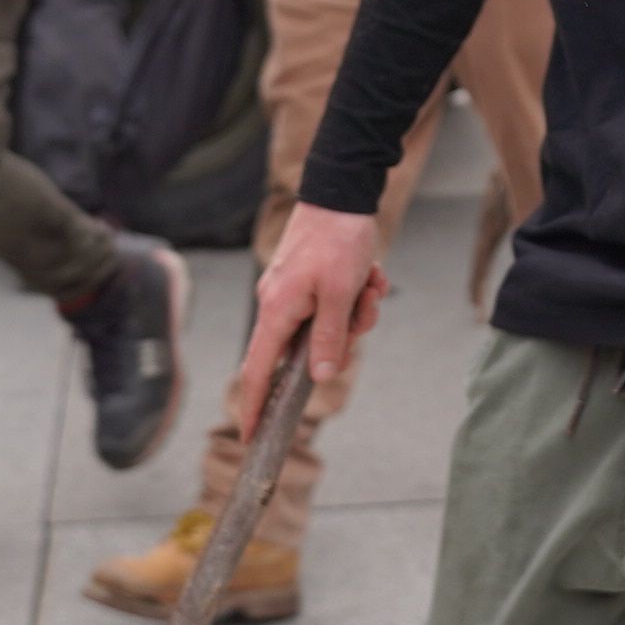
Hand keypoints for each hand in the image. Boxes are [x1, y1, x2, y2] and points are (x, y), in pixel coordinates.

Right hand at [230, 204, 388, 435]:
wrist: (342, 189)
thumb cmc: (338, 239)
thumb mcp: (341, 294)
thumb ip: (329, 339)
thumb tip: (321, 378)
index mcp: (277, 311)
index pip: (257, 371)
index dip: (254, 406)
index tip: (252, 435)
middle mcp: (278, 305)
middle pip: (307, 350)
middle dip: (345, 337)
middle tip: (365, 307)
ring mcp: (293, 293)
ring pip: (329, 327)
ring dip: (358, 312)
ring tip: (371, 283)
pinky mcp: (309, 282)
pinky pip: (335, 306)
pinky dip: (357, 296)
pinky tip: (371, 273)